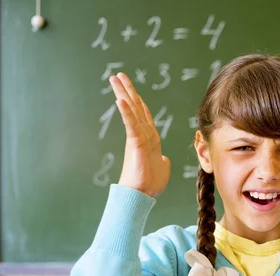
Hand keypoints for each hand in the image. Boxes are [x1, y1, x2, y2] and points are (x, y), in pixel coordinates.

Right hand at [110, 73, 170, 197]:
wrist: (142, 195)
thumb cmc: (150, 184)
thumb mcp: (162, 168)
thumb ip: (163, 160)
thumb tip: (164, 158)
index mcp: (148, 138)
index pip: (143, 114)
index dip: (138, 101)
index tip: (131, 89)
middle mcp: (142, 134)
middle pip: (134, 107)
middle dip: (127, 90)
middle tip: (118, 75)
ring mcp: (138, 137)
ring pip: (131, 111)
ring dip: (123, 93)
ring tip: (115, 78)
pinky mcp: (136, 143)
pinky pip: (131, 124)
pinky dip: (126, 112)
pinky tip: (120, 99)